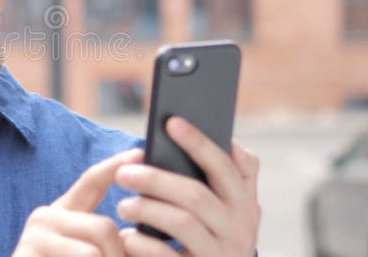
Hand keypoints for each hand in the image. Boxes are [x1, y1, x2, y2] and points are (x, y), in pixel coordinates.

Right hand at [13, 149, 142, 256]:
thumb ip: (110, 242)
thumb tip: (133, 234)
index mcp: (64, 215)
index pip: (91, 181)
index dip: (115, 166)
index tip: (139, 151)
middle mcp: (45, 218)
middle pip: (103, 227)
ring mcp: (33, 235)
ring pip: (94, 250)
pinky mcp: (25, 254)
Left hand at [115, 117, 259, 256]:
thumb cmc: (210, 239)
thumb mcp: (228, 210)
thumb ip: (225, 177)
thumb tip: (205, 136)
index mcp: (245, 204)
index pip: (225, 166)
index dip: (199, 143)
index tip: (171, 123)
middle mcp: (240, 229)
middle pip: (196, 195)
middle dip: (156, 179)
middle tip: (124, 173)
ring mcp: (222, 254)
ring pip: (182, 223)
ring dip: (147, 210)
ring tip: (122, 206)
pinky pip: (168, 256)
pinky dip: (144, 245)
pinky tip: (126, 237)